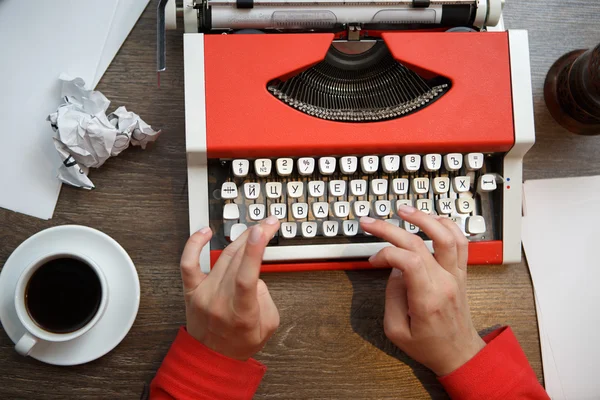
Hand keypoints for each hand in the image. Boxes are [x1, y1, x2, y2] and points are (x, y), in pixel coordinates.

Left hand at [179, 216, 280, 360]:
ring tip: (252, 230)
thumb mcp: (269, 324)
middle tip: (267, 224)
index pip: (246, 276)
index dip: (254, 251)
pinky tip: (206, 232)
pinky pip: (188, 262)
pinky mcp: (191, 290)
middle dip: (254, 237)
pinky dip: (194, 244)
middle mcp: (219, 302)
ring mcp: (203, 295)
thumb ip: (264, 295)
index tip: (263, 231)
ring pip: (221, 257)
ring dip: (239, 240)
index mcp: (241, 313)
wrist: (213, 358)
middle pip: (236, 260)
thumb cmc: (241, 341)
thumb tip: (253, 271)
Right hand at [360, 206, 484, 375]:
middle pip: (420, 243)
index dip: (386, 253)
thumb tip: (394, 268)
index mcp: (428, 300)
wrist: (460, 354)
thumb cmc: (428, 346)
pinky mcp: (461, 272)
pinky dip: (447, 225)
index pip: (409, 261)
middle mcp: (445, 283)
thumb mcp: (396, 331)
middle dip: (390, 229)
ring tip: (404, 210)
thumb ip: (392, 296)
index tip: (374, 260)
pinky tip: (432, 219)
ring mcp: (456, 275)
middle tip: (371, 223)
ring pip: (446, 236)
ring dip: (424, 218)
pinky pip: (461, 242)